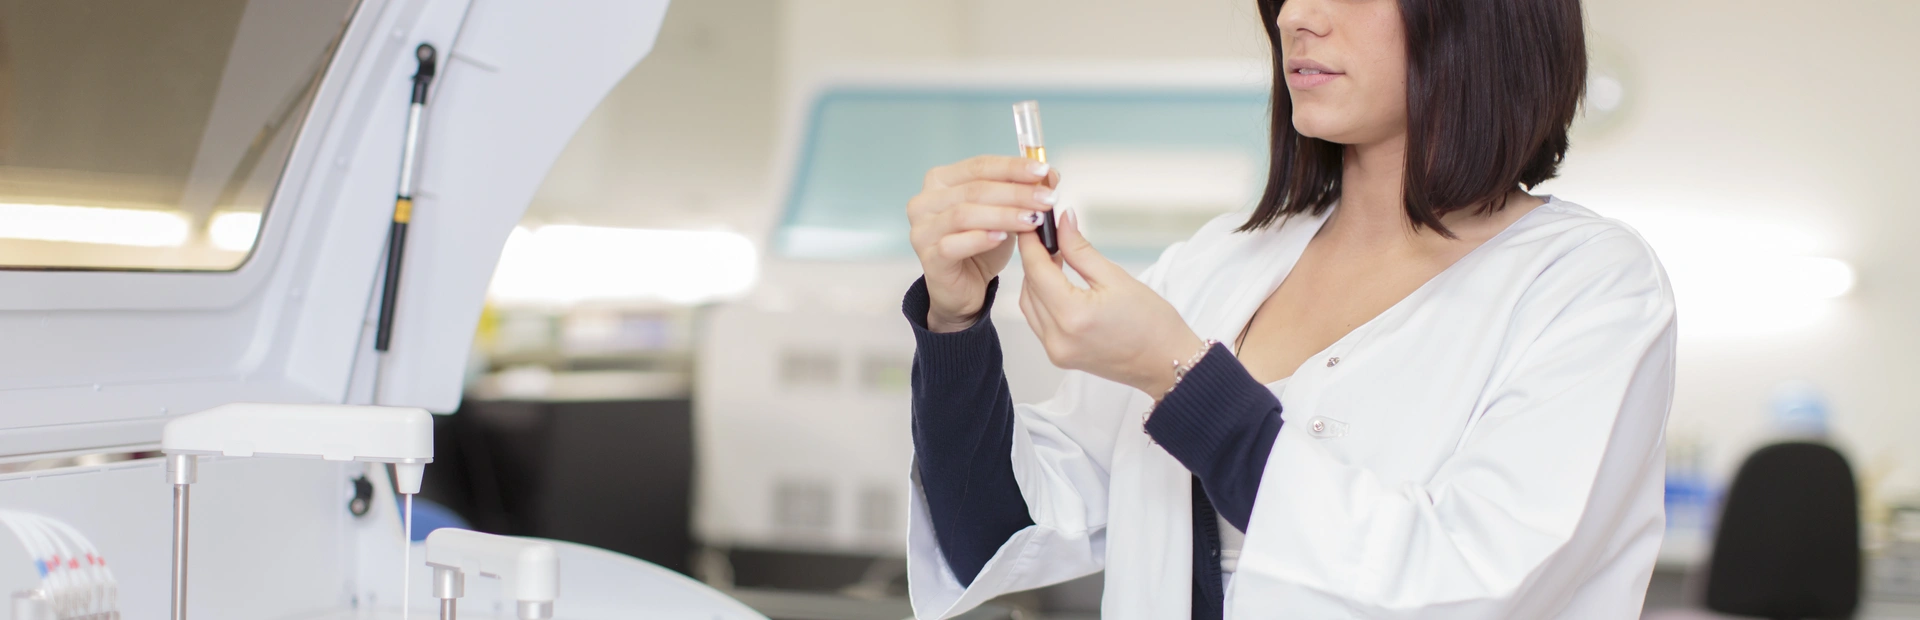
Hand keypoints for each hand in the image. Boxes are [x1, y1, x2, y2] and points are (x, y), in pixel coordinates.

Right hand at [908, 155, 1060, 331]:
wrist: (963, 288)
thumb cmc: (980, 246)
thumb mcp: (1005, 215)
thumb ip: (1022, 192)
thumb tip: (1050, 175)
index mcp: (941, 180)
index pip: (979, 166)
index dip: (1013, 167)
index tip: (1043, 171)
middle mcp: (925, 201)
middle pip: (975, 190)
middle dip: (1016, 193)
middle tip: (1046, 199)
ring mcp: (922, 230)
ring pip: (964, 215)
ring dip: (1003, 215)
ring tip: (1033, 219)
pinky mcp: (928, 258)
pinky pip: (953, 245)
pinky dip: (980, 239)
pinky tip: (1003, 238)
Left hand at [1016, 209, 1204, 396]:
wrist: (1166, 362)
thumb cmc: (1152, 323)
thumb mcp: (1116, 277)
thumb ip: (1081, 249)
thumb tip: (1063, 222)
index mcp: (1072, 315)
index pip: (1036, 269)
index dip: (1030, 243)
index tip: (1031, 224)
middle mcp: (1057, 337)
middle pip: (1029, 287)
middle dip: (1033, 259)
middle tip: (1047, 236)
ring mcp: (1056, 350)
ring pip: (1029, 305)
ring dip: (1036, 280)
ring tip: (1054, 258)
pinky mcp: (1059, 356)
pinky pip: (1038, 322)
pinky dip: (1042, 299)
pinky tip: (1057, 285)